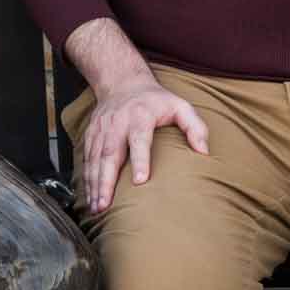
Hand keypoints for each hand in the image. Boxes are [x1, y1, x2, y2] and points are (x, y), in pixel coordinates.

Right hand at [80, 77, 208, 212]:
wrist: (122, 83)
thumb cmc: (155, 100)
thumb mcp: (180, 106)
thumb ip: (195, 127)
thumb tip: (204, 152)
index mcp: (140, 115)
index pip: (139, 139)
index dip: (140, 160)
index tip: (140, 181)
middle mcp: (117, 123)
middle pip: (110, 153)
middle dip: (106, 181)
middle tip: (106, 204)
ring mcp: (101, 129)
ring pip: (95, 158)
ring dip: (94, 184)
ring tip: (97, 207)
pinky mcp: (91, 134)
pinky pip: (87, 158)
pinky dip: (86, 178)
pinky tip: (89, 196)